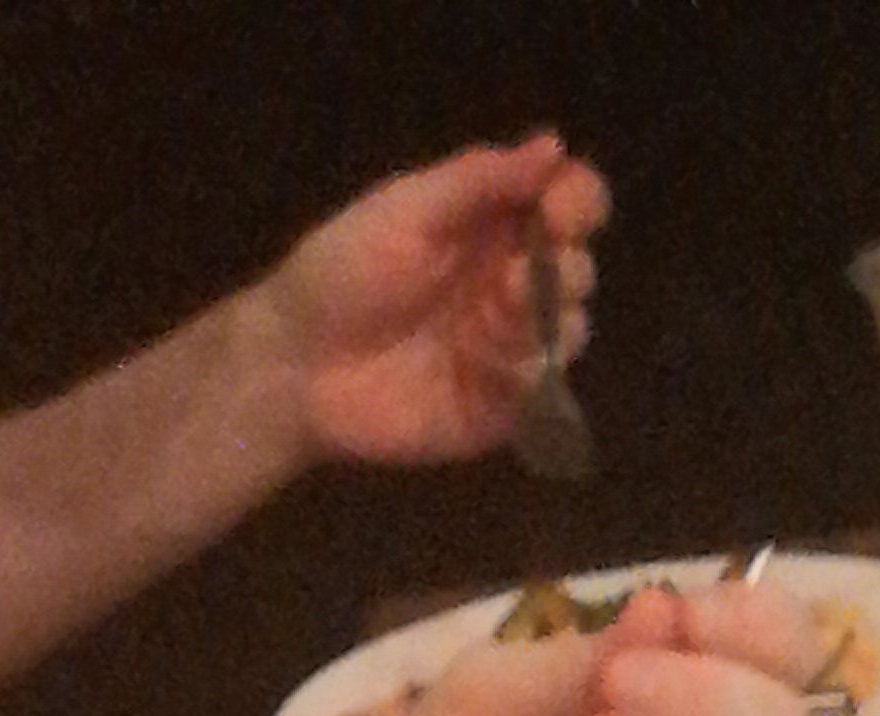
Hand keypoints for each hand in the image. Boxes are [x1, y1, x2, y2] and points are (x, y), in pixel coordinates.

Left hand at [261, 135, 605, 475]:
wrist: (299, 367)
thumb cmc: (343, 274)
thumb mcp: (407, 210)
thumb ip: (479, 180)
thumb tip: (555, 145)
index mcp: (491, 224)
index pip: (568, 201)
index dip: (578, 201)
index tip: (555, 211)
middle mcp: (510, 281)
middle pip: (581, 265)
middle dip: (564, 267)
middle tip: (511, 279)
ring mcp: (511, 346)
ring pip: (574, 327)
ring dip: (547, 318)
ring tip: (494, 322)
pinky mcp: (504, 406)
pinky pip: (547, 389)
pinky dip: (530, 372)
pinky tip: (487, 366)